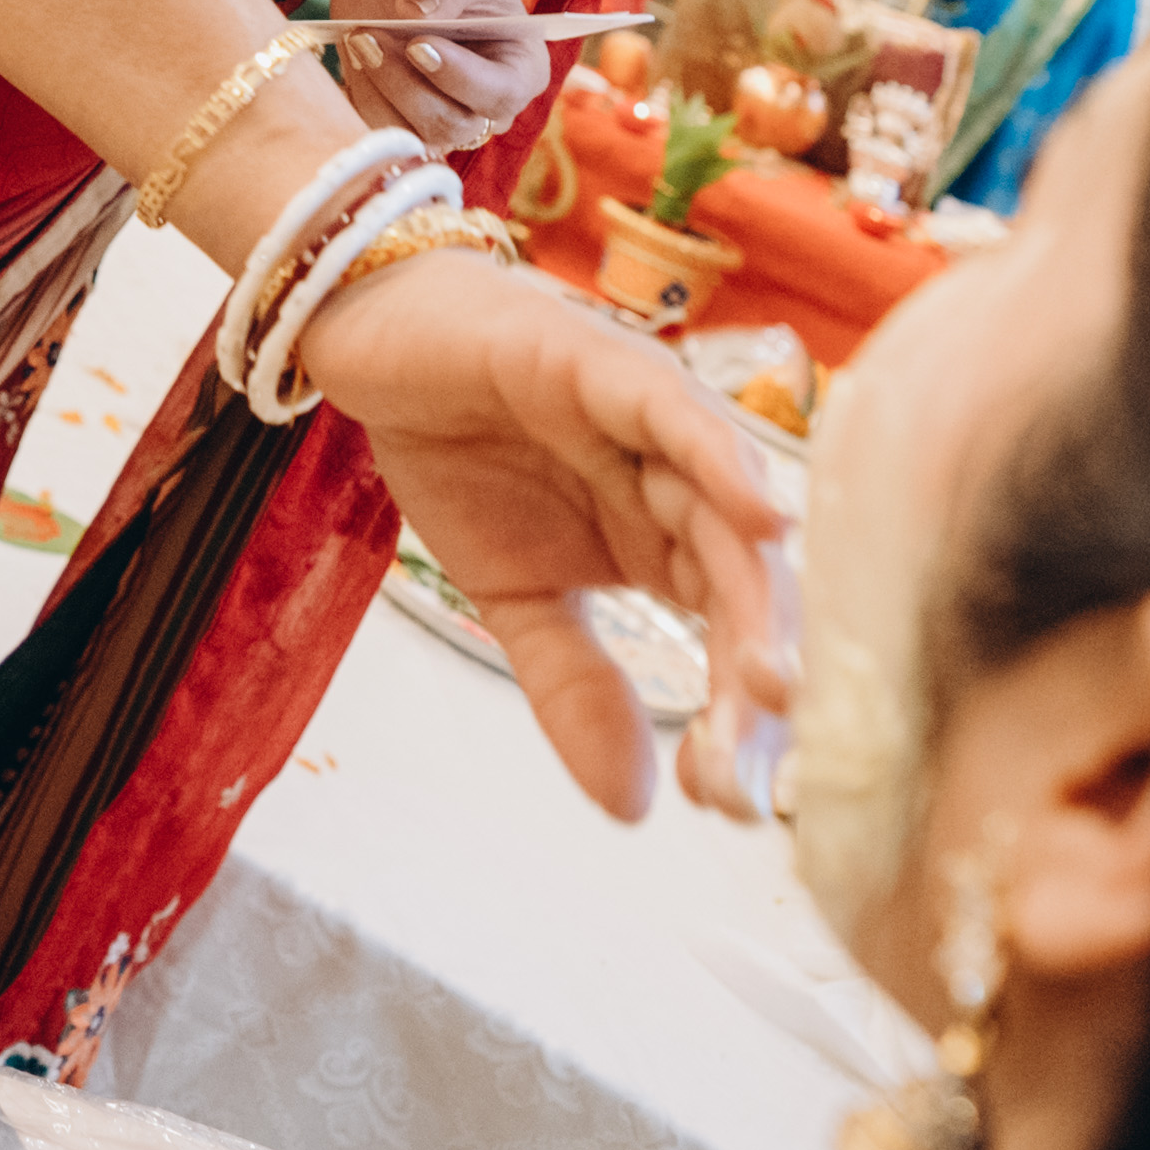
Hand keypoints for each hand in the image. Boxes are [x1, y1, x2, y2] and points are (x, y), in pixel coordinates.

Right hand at [300, 250, 787, 819]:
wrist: (377, 342)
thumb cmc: (458, 453)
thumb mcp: (512, 598)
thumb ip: (574, 687)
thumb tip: (635, 806)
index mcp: (672, 545)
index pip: (732, 639)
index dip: (738, 721)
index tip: (727, 802)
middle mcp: (684, 486)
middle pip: (750, 588)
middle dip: (756, 681)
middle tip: (751, 771)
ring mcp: (657, 423)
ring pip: (727, 514)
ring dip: (757, 595)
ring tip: (772, 681)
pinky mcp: (610, 364)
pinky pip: (678, 415)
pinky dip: (722, 460)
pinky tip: (760, 520)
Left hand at [325, 0, 542, 152]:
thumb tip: (415, 11)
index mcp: (521, 68)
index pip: (500, 94)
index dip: (459, 77)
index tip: (418, 43)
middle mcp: (485, 106)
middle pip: (451, 125)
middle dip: (405, 84)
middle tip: (369, 34)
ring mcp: (442, 119)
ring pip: (410, 134)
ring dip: (377, 89)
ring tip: (358, 36)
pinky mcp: (400, 120)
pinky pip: (376, 129)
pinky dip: (359, 94)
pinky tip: (352, 53)